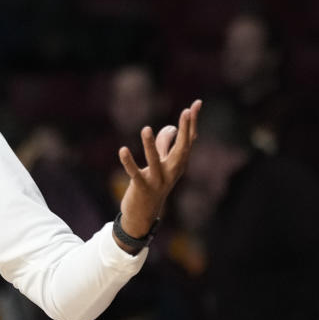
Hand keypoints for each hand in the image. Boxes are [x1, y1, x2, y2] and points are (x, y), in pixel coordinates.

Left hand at [116, 100, 201, 242]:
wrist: (143, 215)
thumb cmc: (153, 186)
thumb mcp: (161, 165)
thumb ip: (165, 146)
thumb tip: (170, 127)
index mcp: (178, 164)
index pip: (188, 140)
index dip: (192, 123)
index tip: (196, 104)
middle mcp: (171, 172)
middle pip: (181, 149)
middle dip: (185, 130)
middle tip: (187, 111)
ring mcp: (157, 181)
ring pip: (155, 161)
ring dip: (151, 145)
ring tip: (146, 129)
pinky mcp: (142, 188)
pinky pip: (135, 174)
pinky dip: (128, 162)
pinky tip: (122, 150)